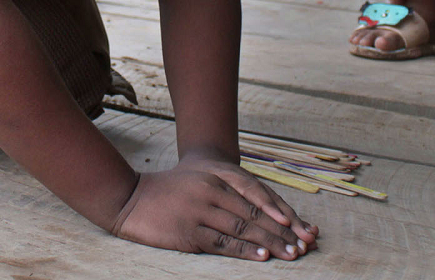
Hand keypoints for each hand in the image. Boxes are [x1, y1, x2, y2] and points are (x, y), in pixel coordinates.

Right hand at [111, 152, 316, 260]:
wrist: (131, 198)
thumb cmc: (169, 191)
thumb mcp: (200, 181)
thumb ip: (227, 192)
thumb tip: (261, 214)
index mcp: (217, 177)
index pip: (257, 196)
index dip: (281, 213)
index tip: (300, 226)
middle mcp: (212, 191)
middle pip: (255, 214)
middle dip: (282, 231)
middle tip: (304, 246)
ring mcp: (201, 211)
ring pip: (243, 228)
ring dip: (270, 243)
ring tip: (290, 254)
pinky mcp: (189, 232)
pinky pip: (223, 243)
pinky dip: (244, 250)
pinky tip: (261, 256)